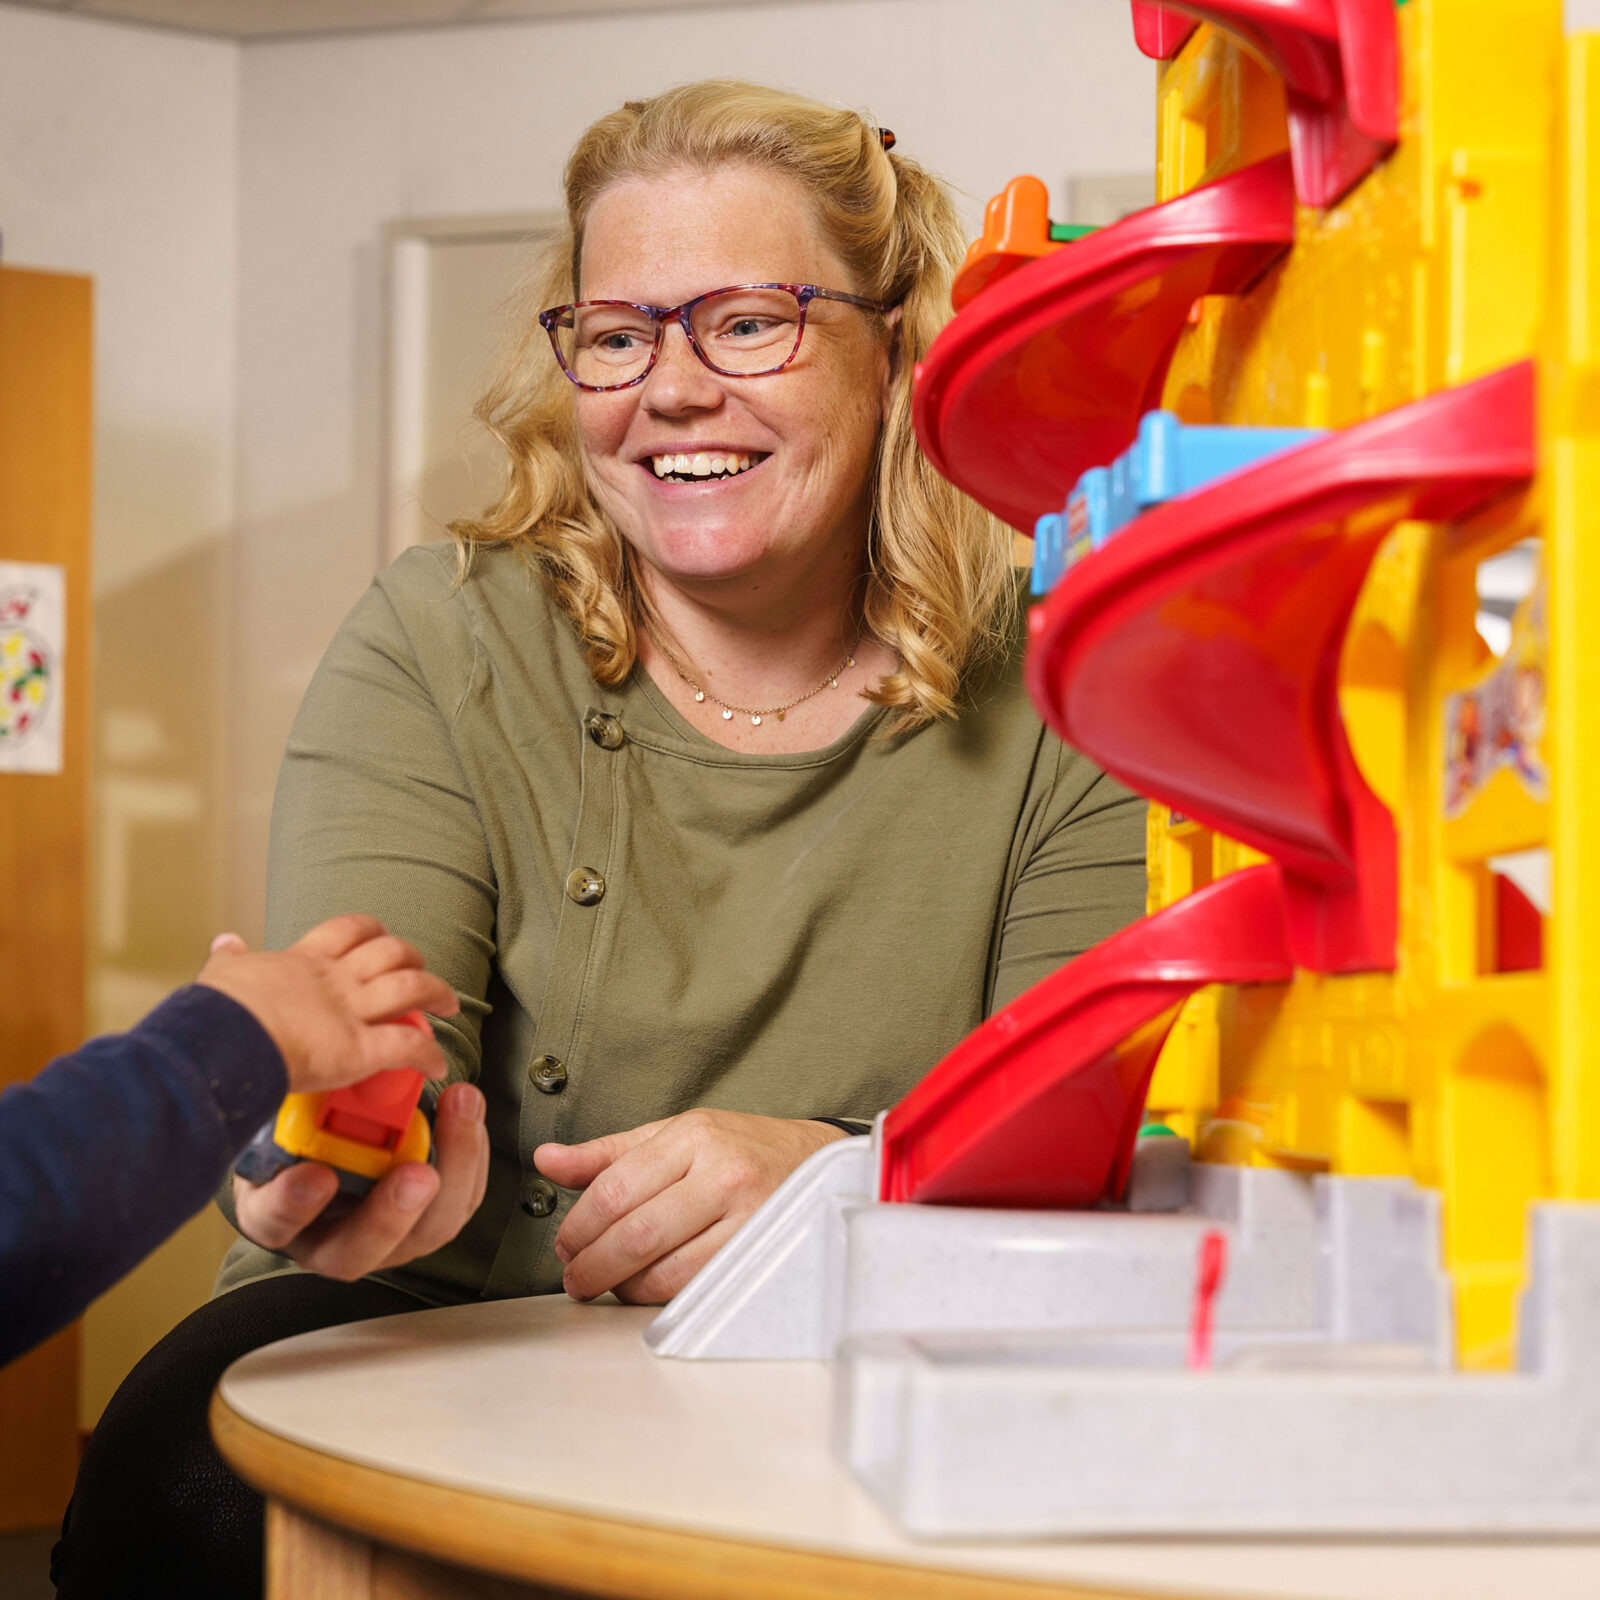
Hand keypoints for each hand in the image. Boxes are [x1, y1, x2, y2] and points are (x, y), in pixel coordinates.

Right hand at [198, 915, 458, 1093]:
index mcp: (305, 961)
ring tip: (449, 1005)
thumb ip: (229, 958)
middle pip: (392, 953)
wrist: (224, 1041)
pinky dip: (429, 1055)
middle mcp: (337, 981)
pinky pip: (409, 1047)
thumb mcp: (222, 973)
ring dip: (437, 994)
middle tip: (422, 973)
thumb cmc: (218, 1012)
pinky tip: (437, 1065)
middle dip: (413, 960)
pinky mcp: (361, 1049)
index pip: (350, 930)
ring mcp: (352, 1012)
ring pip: (412, 989)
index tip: (382, 940)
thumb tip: (226, 942)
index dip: (373, 932)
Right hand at [231, 1080, 489, 1280]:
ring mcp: (386, 1239)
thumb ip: (294, 1107)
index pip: (274, 1222)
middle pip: (358, 1251)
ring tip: (462, 1106)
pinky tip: (469, 1110)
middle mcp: (329, 1240)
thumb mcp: (282, 1114)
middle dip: (392, 1213)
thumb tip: (319, 1075)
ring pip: (427, 1231)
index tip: (317, 1176)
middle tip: (419, 1174)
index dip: (293, 1205)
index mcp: (276, 1214)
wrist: (334, 1135)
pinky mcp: (430, 1219)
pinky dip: (472, 1155)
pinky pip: (461, 1201)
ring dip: (454, 1169)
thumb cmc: (298, 1128)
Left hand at [535, 1110, 846, 1303]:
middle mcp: (723, 1174)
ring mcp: (747, 1219)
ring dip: (622, 1287)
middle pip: (635, 1235)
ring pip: (663, 1272)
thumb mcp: (676, 1135)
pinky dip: (659, 1297)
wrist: (822, 1165)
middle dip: (591, 1265)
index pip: (614, 1190)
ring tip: (609, 1282)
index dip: (578, 1228)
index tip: (565, 1245)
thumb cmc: (743, 1149)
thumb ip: (608, 1154)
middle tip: (575, 1276)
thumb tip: (547, 1160)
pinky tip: (648, 1287)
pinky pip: (694, 1290)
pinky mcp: (761, 1257)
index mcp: (694, 1137)